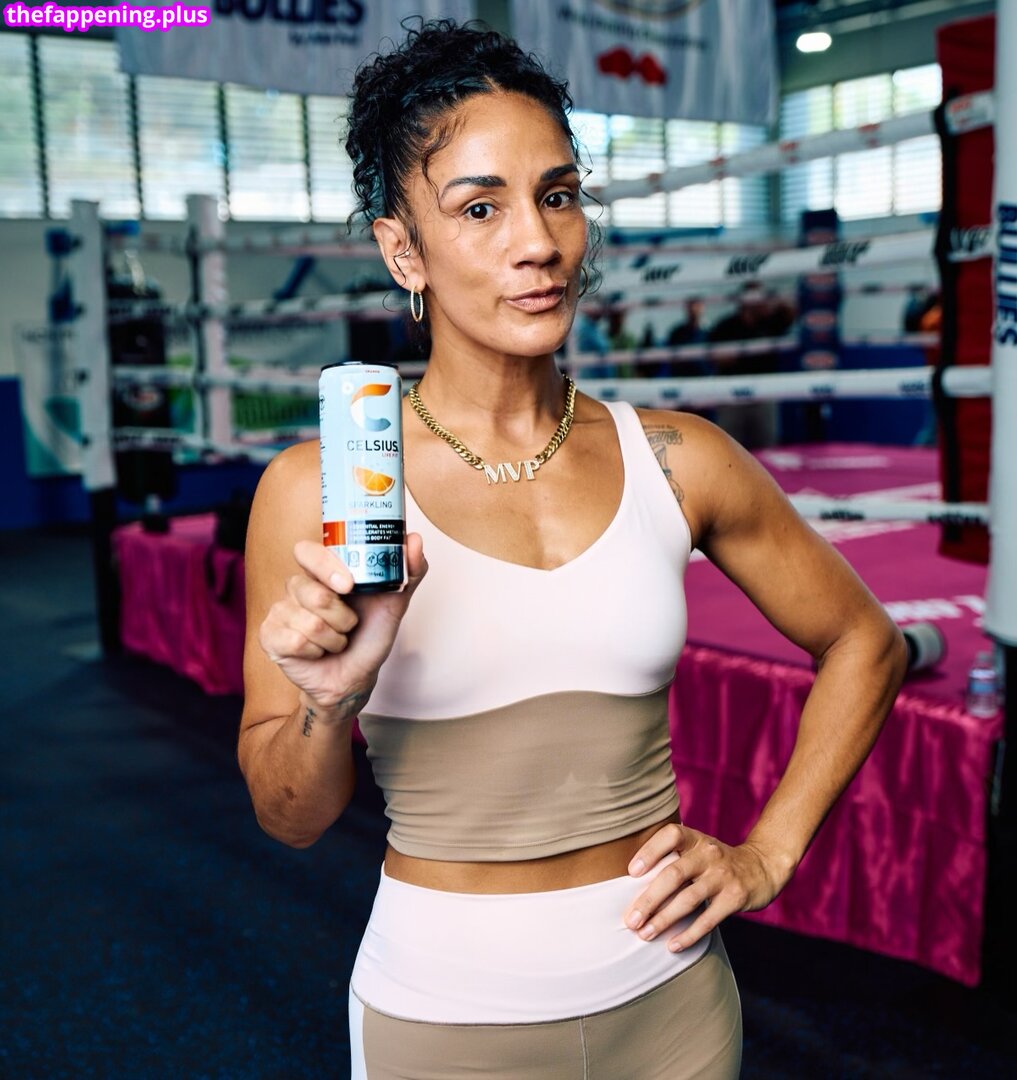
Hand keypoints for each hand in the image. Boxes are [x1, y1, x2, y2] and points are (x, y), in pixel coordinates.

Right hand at [258, 533, 426, 708]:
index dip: (324, 565)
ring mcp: (281, 610)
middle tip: (350, 625)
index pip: (307, 551)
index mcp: (322, 571)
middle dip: (341, 617)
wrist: (355, 678)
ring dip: (333, 639)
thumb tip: (414, 538)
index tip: (348, 586)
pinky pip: (294, 641)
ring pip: (308, 622)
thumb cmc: (369, 636)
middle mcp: (297, 587)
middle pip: (312, 592)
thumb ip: (407, 570)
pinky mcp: (269, 635)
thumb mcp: (394, 602)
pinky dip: (317, 652)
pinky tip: (318, 653)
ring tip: (337, 641)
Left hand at [621, 823, 787, 952]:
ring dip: (664, 919)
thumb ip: (672, 858)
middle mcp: (708, 854)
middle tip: (631, 920)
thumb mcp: (698, 849)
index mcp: (695, 839)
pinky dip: (688, 934)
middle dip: (649, 899)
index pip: (670, 835)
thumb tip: (631, 884)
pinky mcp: (735, 898)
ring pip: (688, 899)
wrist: (762, 867)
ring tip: (645, 934)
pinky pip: (708, 919)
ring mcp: (723, 876)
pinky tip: (672, 945)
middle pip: (674, 874)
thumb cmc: (715, 862)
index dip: (650, 851)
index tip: (631, 872)